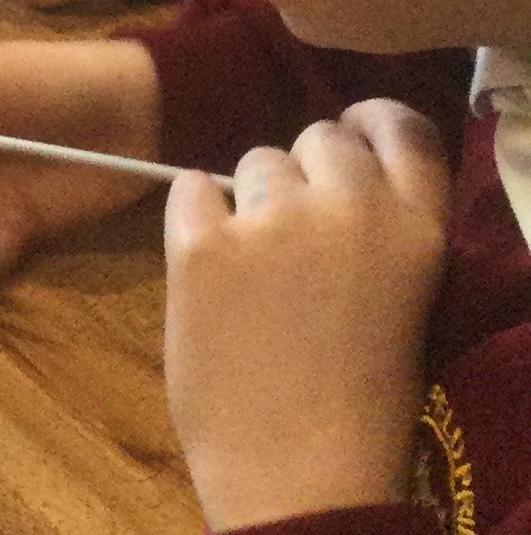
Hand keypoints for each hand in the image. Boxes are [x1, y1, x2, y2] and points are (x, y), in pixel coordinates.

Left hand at [165, 100, 448, 528]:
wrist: (304, 484)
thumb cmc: (360, 408)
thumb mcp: (404, 302)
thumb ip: (376, 232)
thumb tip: (331, 175)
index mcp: (417, 231)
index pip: (402, 127)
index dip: (369, 123)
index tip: (350, 133)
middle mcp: (350, 209)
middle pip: (315, 138)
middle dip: (302, 176)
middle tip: (294, 238)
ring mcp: (272, 221)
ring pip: (252, 162)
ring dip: (250, 203)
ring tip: (259, 278)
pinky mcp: (202, 242)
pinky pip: (189, 189)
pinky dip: (195, 222)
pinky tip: (212, 275)